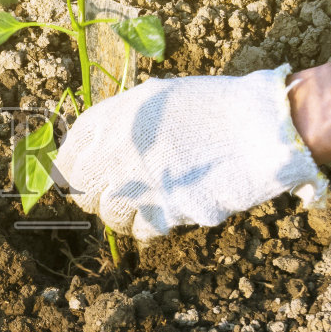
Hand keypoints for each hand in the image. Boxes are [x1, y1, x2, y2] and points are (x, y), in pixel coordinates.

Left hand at [54, 67, 327, 241]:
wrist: (262, 126)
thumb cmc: (213, 108)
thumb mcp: (156, 100)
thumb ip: (118, 126)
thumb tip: (92, 155)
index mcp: (112, 119)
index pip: (67, 159)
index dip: (71, 174)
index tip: (80, 181)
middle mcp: (117, 151)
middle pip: (82, 193)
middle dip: (96, 196)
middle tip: (119, 193)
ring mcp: (139, 184)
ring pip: (111, 217)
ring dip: (127, 213)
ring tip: (155, 196)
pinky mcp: (166, 212)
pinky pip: (142, 230)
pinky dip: (154, 224)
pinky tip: (174, 206)